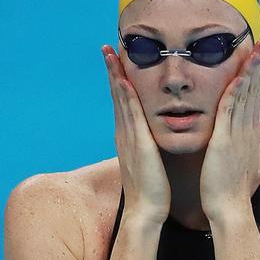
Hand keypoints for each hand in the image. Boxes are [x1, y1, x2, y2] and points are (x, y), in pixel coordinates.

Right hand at [101, 45, 170, 224]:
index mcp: (128, 137)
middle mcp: (124, 134)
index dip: (119, 81)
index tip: (117, 61)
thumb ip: (147, 148)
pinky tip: (124, 80)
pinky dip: (126, 97)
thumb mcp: (149, 162)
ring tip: (110, 54)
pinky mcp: (138, 145)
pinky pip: (131, 116)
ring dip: (115, 76)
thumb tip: (150, 140)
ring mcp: (128, 139)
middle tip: (107, 48)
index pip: (123, 103)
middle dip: (112, 71)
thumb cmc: (152, 190)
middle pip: (117, 96)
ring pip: (121, 101)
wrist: (146, 211)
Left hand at [200, 41, 259, 221]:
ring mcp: (238, 134)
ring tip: (255, 52)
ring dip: (250, 74)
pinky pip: (230, 113)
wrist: (230, 206)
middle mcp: (248, 129)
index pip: (256, 97)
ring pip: (246, 97)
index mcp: (250, 132)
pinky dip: (234, 94)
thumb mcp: (245, 157)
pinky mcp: (225, 140)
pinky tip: (237, 78)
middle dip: (259, 67)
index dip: (258, 76)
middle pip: (255, 92)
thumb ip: (255, 139)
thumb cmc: (232, 185)